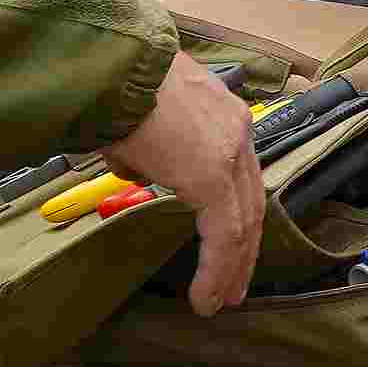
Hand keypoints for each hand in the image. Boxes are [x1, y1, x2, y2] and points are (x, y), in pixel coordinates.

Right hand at [109, 51, 268, 314]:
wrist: (116, 65)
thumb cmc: (118, 86)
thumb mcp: (144, 121)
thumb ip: (152, 151)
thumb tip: (143, 170)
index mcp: (226, 118)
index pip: (242, 178)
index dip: (237, 216)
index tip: (232, 248)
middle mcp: (239, 134)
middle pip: (251, 205)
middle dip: (243, 252)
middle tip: (235, 288)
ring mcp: (231, 154)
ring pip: (243, 225)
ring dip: (231, 268)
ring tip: (220, 301)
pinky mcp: (214, 177)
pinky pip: (224, 234)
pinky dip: (217, 268)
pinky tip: (207, 295)